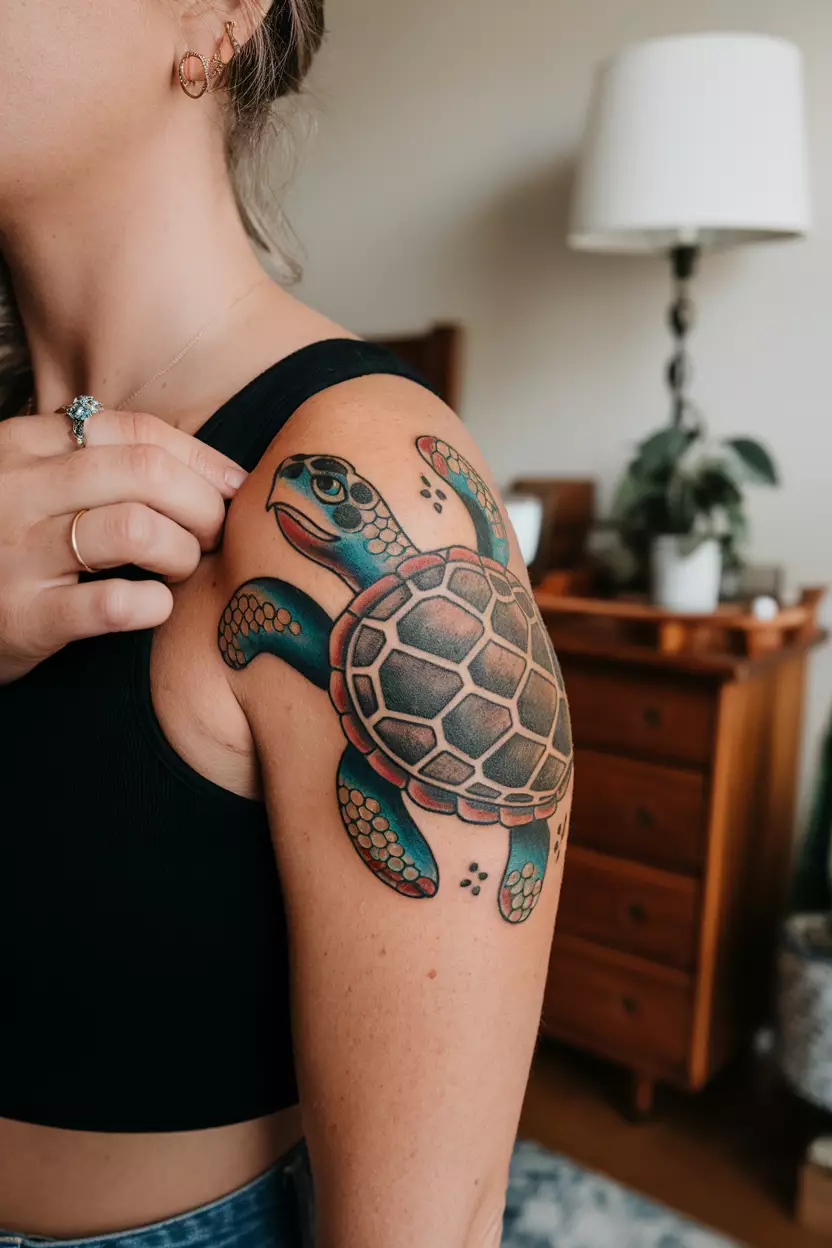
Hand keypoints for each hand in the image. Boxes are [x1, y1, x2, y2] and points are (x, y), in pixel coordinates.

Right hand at [0, 409, 246, 683]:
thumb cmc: (5, 547)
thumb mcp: (35, 485)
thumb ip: (100, 465)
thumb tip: (214, 472)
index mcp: (27, 445)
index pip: (137, 432)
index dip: (201, 460)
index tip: (235, 488)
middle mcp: (19, 489)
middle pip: (145, 473)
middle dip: (202, 503)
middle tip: (216, 534)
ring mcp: (17, 552)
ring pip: (134, 529)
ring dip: (182, 550)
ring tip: (183, 568)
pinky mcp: (22, 617)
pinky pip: (110, 605)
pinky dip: (152, 605)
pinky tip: (156, 606)